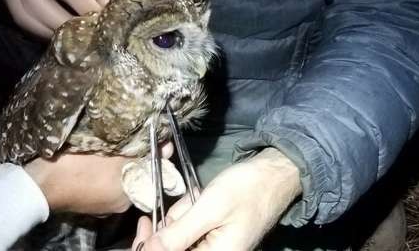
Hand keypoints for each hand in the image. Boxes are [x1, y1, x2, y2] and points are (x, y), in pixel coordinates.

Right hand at [0, 0, 112, 37]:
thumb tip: (103, 11)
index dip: (82, 4)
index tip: (99, 20)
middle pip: (39, 0)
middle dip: (62, 22)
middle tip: (83, 34)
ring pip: (24, 9)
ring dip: (46, 28)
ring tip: (68, 36)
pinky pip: (16, 10)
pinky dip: (34, 26)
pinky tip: (51, 31)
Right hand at [24, 143, 172, 215]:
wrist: (39, 183)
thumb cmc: (78, 167)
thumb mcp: (113, 155)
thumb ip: (141, 152)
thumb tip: (166, 147)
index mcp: (129, 197)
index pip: (154, 173)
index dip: (158, 153)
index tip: (161, 137)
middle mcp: (119, 204)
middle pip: (137, 174)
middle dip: (139, 155)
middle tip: (139, 133)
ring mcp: (101, 203)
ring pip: (119, 177)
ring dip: (120, 159)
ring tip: (118, 139)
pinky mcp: (86, 198)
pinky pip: (103, 180)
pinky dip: (105, 167)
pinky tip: (100, 152)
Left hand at [135, 147, 301, 250]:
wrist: (275, 174)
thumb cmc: (247, 190)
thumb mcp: (209, 209)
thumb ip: (178, 234)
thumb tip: (149, 250)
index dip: (151, 247)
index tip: (142, 225)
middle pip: (174, 250)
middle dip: (166, 230)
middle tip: (162, 211)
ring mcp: (215, 247)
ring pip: (179, 239)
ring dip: (178, 219)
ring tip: (194, 198)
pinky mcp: (215, 236)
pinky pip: (191, 231)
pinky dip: (188, 215)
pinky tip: (197, 198)